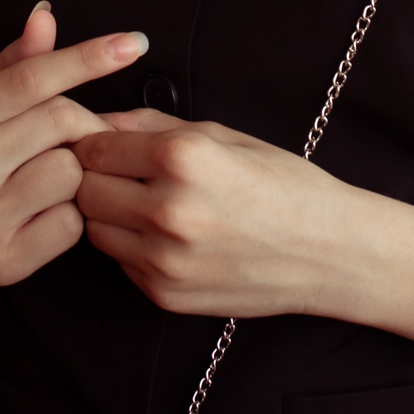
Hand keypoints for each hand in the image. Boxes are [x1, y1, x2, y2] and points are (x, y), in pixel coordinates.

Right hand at [0, 6, 146, 284]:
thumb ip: (20, 60)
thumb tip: (45, 15)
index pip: (30, 79)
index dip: (86, 57)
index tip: (134, 43)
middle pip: (59, 120)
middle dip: (82, 121)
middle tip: (75, 133)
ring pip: (71, 172)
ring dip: (75, 169)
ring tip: (47, 174)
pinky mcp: (3, 263)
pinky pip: (72, 222)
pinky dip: (71, 214)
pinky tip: (44, 212)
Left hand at [73, 109, 355, 317]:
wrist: (329, 251)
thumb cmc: (284, 185)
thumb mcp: (225, 135)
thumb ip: (154, 124)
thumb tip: (102, 120)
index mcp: (183, 158)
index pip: (94, 146)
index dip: (95, 142)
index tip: (106, 143)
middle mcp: (168, 209)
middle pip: (84, 188)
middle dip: (96, 177)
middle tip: (122, 173)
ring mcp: (163, 258)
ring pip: (93, 228)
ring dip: (108, 213)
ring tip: (145, 204)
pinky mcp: (164, 293)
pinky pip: (120, 261)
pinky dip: (131, 246)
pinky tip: (167, 235)